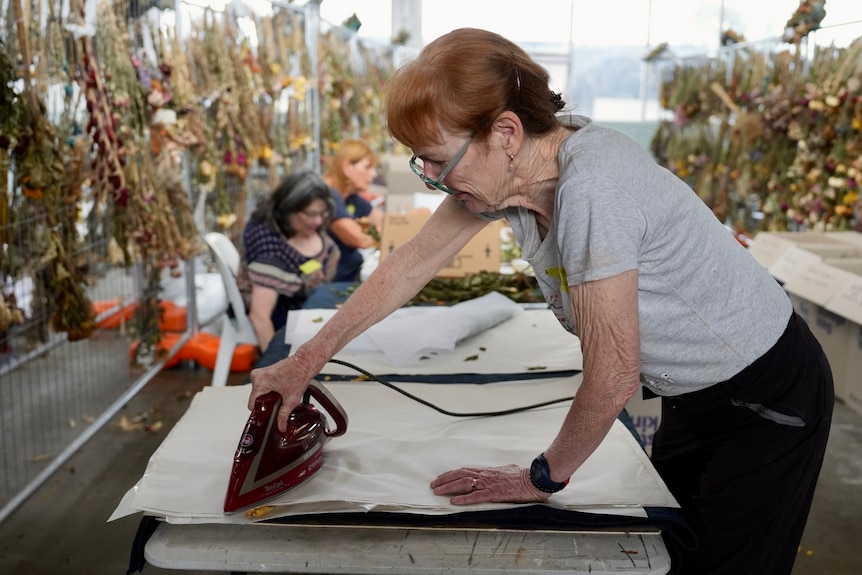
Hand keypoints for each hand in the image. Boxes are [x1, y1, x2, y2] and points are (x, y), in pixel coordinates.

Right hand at [248, 355, 315, 432]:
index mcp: (260, 382)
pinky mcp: (262, 372)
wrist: (304, 363)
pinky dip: (268, 390)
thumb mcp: (291, 400)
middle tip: (278, 402)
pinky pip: (261, 387)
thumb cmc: (299, 375)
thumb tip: (280, 427)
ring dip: (267, 397)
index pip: (252, 404)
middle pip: (255, 399)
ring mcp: (258, 373)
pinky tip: (278, 389)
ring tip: (280, 394)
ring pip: (258, 393)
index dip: (260, 411)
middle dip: (266, 403)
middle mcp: (256, 376)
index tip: (268, 414)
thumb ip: (283, 415)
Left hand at [430, 465, 548, 504]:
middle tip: (433, 484)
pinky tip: (453, 502)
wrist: (534, 480)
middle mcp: (486, 475)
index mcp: (488, 471)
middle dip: (444, 479)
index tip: (441, 477)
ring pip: (463, 483)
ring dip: (448, 487)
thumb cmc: (524, 476)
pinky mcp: (495, 494)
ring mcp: (489, 484)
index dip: (451, 474)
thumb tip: (497, 473)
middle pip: (460, 475)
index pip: (465, 470)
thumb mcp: (508, 470)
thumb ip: (499, 473)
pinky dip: (463, 499)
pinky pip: (475, 496)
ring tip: (437, 491)